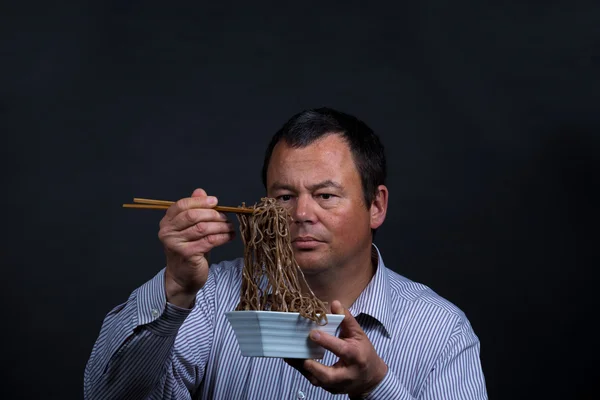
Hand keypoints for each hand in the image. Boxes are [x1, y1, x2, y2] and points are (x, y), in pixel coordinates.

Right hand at [158, 188, 235, 307]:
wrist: (183, 276)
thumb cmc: (189, 250)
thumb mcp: (190, 228)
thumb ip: (194, 209)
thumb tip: (200, 191)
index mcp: (167, 222)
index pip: (182, 205)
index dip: (200, 201)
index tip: (215, 201)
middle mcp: (167, 232)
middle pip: (192, 215)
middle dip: (213, 214)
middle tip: (226, 217)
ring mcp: (176, 244)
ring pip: (203, 228)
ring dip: (221, 226)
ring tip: (230, 227)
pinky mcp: (187, 254)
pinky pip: (209, 241)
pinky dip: (222, 237)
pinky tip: (229, 236)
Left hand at [285, 301, 387, 396]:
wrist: (370, 378)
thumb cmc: (364, 352)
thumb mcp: (359, 334)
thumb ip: (346, 319)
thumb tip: (335, 303)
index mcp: (356, 356)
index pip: (341, 349)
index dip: (326, 342)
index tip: (312, 334)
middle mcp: (347, 374)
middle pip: (329, 376)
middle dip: (313, 367)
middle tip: (299, 354)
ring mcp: (338, 385)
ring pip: (318, 382)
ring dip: (302, 369)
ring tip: (289, 356)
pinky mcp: (331, 390)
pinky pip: (315, 382)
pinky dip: (304, 372)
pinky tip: (294, 361)